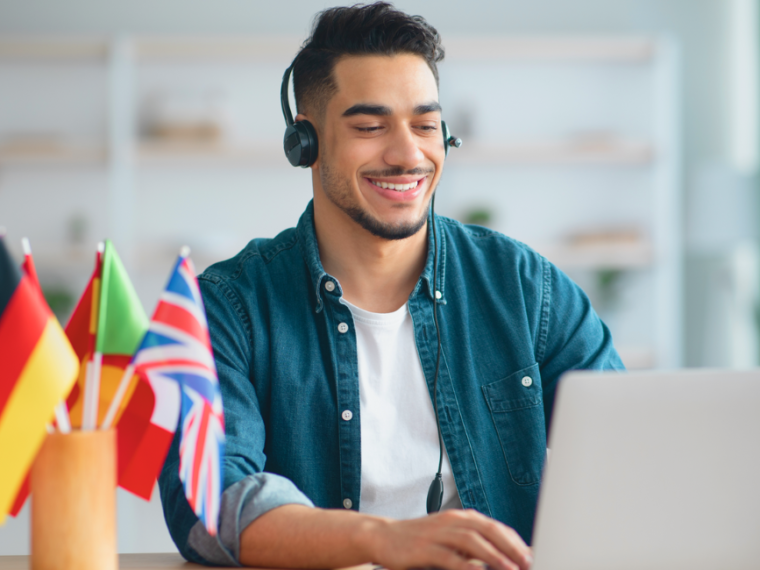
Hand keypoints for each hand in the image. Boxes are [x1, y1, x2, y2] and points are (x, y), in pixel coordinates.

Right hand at [369, 509, 532, 569]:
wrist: (383, 536)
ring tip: (511, 568)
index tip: (530, 555)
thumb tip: (502, 557)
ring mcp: (437, 533)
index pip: (494, 526)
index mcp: (460, 517)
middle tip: (527, 562)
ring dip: (493, 555)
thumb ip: (472, 545)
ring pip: (471, 541)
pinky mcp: (423, 548)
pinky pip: (448, 556)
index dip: (514, 541)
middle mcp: (451, 521)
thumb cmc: (420, 541)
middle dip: (510, 546)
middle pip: (487, 530)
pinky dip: (464, 564)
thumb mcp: (449, 538)